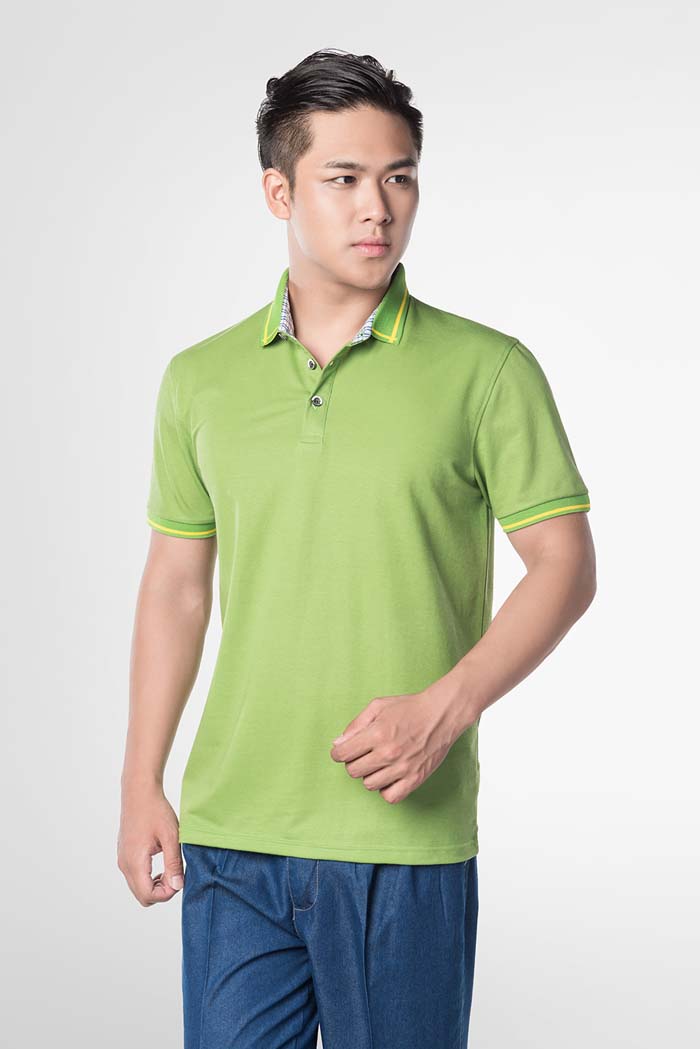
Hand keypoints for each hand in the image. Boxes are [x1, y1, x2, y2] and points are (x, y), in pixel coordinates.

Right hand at [117, 783, 183, 906]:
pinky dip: (148, 877)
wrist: (139, 792)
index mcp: (135, 862)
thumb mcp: (171, 837)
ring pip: (138, 887)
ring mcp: (122, 859)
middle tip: (176, 874)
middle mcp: (124, 864)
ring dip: (155, 884)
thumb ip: (173, 864)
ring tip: (170, 867)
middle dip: (161, 891)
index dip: (167, 894)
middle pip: (142, 896)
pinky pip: (135, 876)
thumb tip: (177, 886)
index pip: (148, 895)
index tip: (179, 878)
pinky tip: (160, 861)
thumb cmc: (156, 811)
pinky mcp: (124, 854)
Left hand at [329, 690, 460, 803]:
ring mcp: (402, 768)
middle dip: (354, 762)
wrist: (441, 715)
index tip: (344, 751)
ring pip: (369, 785)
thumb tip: (338, 744)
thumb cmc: (409, 708)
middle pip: (353, 771)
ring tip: (380, 763)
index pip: (342, 755)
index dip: (339, 753)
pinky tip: (389, 776)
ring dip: (370, 774)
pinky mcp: (415, 779)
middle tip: (364, 754)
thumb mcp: (378, 706)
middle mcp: (388, 753)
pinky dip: (386, 789)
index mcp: (377, 734)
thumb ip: (356, 725)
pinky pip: (390, 796)